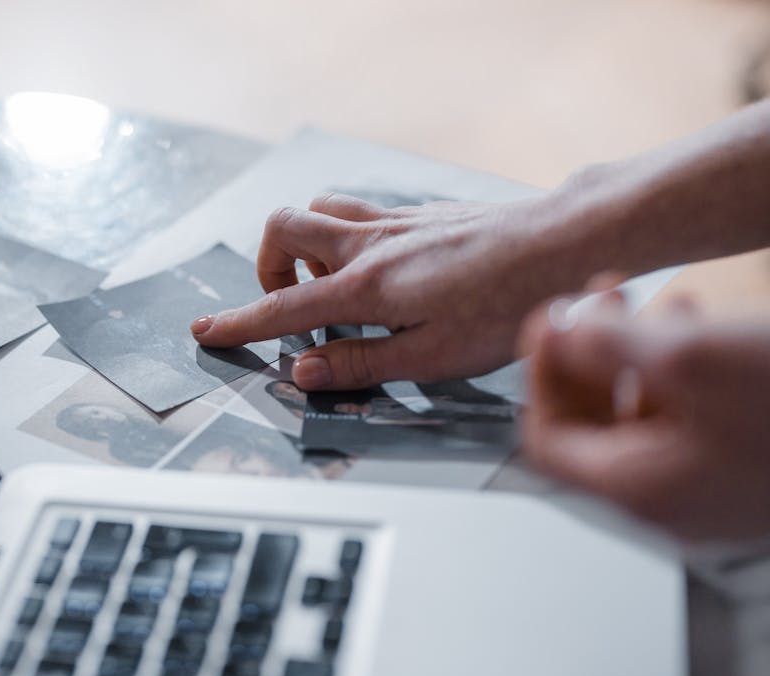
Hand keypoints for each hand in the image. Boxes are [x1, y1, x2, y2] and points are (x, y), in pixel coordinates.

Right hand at [191, 192, 591, 389]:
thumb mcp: (433, 356)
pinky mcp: (420, 212)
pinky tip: (379, 269)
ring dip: (305, 244)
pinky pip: (359, 210)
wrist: (563, 245)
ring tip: (331, 287)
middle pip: (284, 228)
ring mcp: (395, 220)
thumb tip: (303, 373)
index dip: (238, 323)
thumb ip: (361, 363)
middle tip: (289, 304)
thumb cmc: (506, 306)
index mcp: (366, 286)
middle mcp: (370, 243)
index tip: (207, 332)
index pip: (282, 308)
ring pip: (319, 208)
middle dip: (267, 266)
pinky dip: (345, 235)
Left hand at [520, 294, 769, 539]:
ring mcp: (711, 492)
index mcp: (639, 488)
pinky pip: (690, 424)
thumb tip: (556, 335)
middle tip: (599, 303)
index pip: (547, 440)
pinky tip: (696, 332)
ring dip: (634, 357)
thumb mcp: (692, 360)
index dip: (540, 376)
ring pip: (643, 419)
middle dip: (588, 356)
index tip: (551, 326)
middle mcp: (669, 502)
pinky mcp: (745, 472)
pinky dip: (678, 376)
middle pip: (592, 427)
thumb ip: (606, 345)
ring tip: (650, 305)